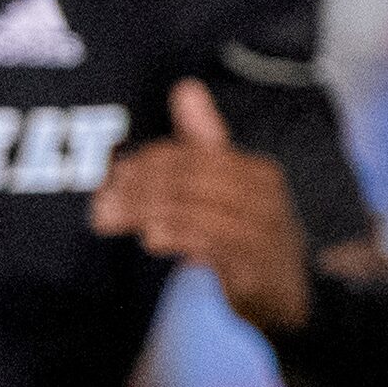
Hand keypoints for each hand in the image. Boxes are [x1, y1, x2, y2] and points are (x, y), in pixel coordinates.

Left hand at [93, 78, 309, 331]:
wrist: (286, 299)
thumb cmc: (248, 236)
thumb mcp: (227, 188)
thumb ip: (204, 142)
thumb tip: (187, 88)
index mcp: (255, 171)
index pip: (191, 155)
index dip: (146, 164)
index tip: (111, 179)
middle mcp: (264, 195)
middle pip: (187, 179)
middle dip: (138, 190)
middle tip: (101, 204)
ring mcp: (263, 230)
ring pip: (192, 209)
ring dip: (143, 214)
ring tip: (110, 220)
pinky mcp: (255, 265)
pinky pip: (209, 242)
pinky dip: (176, 236)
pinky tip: (150, 239)